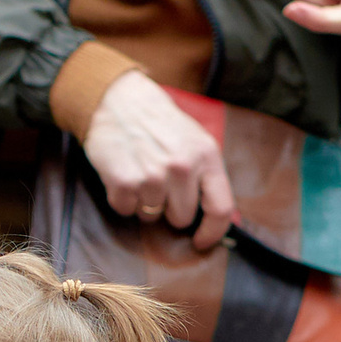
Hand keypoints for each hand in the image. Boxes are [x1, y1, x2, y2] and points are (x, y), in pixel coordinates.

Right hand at [73, 68, 234, 250]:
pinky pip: (125, 209)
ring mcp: (152, 175)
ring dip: (144, 201)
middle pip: (182, 218)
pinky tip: (123, 174)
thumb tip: (216, 218)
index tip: (202, 241)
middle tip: (160, 184)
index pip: (220, 209)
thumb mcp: (196, 141)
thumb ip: (207, 175)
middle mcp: (182, 167)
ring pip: (151, 216)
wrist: (120, 100)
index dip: (212, 233)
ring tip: (140, 172)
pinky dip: (122, 198)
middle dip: (170, 209)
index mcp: (206, 156)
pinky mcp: (124, 180)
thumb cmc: (160, 124)